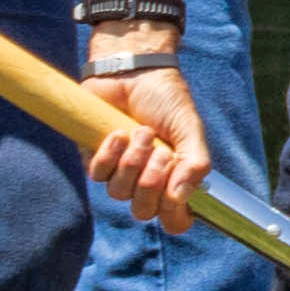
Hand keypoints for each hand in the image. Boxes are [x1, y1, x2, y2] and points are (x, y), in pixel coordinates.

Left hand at [84, 64, 208, 227]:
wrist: (135, 71)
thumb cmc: (166, 100)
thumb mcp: (190, 129)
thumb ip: (195, 163)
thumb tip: (181, 197)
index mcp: (173, 179)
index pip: (174, 219)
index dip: (175, 219)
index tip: (176, 204)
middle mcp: (145, 181)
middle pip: (143, 210)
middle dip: (152, 184)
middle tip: (162, 154)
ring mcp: (119, 172)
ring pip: (119, 193)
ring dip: (132, 163)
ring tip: (141, 133)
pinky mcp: (94, 158)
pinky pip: (97, 174)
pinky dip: (109, 154)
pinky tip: (118, 132)